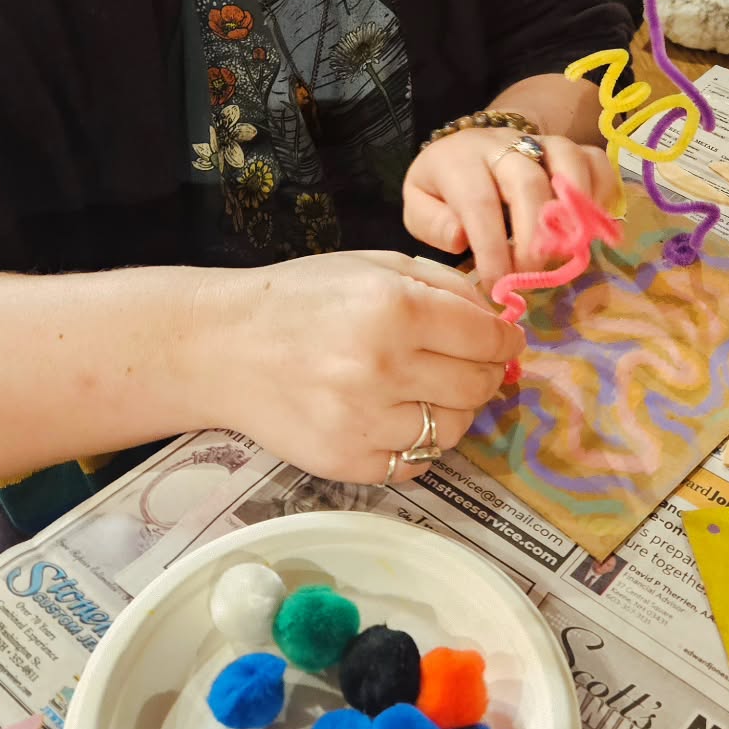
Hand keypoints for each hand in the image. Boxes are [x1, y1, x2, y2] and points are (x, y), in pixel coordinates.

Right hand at [198, 251, 522, 485]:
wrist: (222, 347)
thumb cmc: (303, 298)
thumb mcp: (376, 266)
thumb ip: (445, 286)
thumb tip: (501, 319)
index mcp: (395, 308)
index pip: (487, 337)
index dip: (505, 339)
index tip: (504, 340)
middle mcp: (383, 367)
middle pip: (478, 386)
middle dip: (487, 373)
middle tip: (471, 363)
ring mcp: (363, 421)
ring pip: (454, 430)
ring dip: (454, 409)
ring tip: (429, 388)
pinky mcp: (346, 462)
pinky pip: (416, 462)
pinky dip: (419, 442)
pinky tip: (398, 415)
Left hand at [402, 128, 616, 287]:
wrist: (476, 145)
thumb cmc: (447, 186)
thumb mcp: (421, 202)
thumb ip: (432, 223)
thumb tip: (462, 237)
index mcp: (459, 159)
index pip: (478, 202)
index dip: (492, 247)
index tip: (498, 283)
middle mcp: (503, 144)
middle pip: (527, 181)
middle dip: (533, 237)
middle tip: (533, 273)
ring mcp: (542, 141)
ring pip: (568, 162)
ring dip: (573, 213)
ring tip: (567, 252)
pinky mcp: (572, 148)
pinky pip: (596, 161)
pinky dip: (601, 195)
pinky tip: (591, 227)